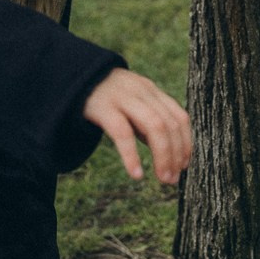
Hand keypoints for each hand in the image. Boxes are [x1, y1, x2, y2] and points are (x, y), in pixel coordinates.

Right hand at [82, 68, 192, 184]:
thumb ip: (149, 123)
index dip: (186, 143)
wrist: (73, 79)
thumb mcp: (132, 105)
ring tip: (163, 178)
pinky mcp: (103, 108)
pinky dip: (132, 156)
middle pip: (169, 123)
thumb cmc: (108, 99)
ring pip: (154, 126)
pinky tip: (136, 174)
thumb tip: (170, 155)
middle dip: (175, 154)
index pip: (179, 116)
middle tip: (172, 179)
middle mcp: (141, 92)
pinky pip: (122, 133)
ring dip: (163, 156)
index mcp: (151, 91)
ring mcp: (123, 98)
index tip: (185, 165)